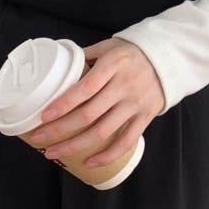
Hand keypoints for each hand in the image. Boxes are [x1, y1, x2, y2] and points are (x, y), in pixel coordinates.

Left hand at [26, 38, 164, 167]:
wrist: (169, 59)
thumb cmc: (132, 52)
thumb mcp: (109, 45)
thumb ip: (85, 56)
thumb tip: (58, 67)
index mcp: (112, 66)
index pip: (84, 89)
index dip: (63, 105)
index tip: (44, 116)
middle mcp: (124, 86)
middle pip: (88, 115)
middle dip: (60, 130)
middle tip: (39, 139)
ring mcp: (135, 104)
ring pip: (102, 132)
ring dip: (75, 146)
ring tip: (53, 153)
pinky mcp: (145, 117)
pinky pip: (126, 142)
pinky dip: (107, 156)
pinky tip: (88, 162)